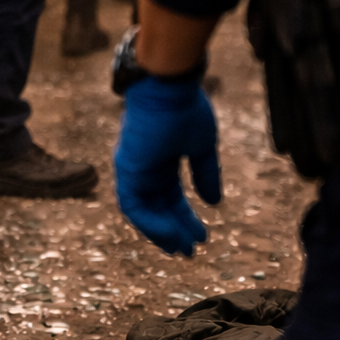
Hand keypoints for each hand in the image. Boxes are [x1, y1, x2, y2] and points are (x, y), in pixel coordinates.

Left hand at [114, 75, 219, 256]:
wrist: (169, 88)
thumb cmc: (185, 109)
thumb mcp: (202, 147)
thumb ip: (205, 174)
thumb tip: (213, 203)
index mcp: (161, 160)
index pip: (170, 196)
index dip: (184, 217)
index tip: (201, 237)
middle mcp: (144, 167)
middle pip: (157, 207)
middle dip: (172, 230)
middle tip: (189, 251)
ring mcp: (132, 169)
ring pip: (143, 211)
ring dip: (161, 232)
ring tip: (182, 248)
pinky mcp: (125, 170)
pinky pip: (133, 206)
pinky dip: (151, 223)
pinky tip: (171, 233)